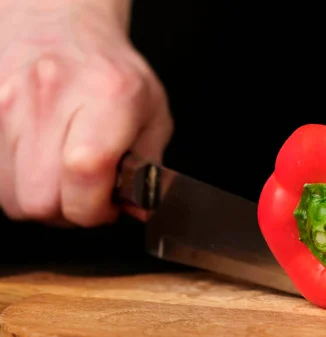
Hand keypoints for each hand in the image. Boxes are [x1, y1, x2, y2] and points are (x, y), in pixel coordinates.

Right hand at [0, 1, 172, 226]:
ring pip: (12, 198)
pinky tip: (43, 167)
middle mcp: (51, 97)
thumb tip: (142, 209)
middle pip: (40, 199)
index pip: (85, 171)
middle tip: (88, 194)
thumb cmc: (111, 74)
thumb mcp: (153, 115)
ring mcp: (8, 106)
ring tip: (65, 178)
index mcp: (107, 96)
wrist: (60, 30)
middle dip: (70, 211)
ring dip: (43, 202)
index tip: (109, 206)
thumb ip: (150, 167)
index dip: (95, 207)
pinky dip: (21, 187)